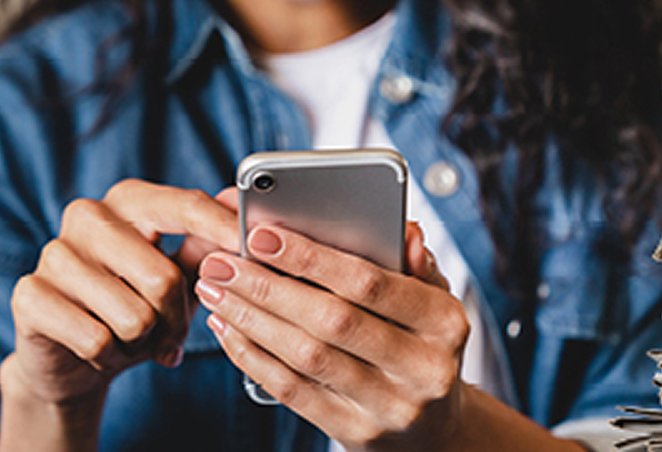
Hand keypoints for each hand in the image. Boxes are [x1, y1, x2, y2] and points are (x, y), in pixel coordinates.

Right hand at [1, 181, 239, 405]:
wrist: (74, 356)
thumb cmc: (137, 304)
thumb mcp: (180, 273)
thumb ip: (209, 242)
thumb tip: (241, 205)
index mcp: (130, 200)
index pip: (186, 206)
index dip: (223, 229)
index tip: (252, 246)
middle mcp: (88, 216)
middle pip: (164, 277)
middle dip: (177, 318)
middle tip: (172, 333)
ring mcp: (54, 253)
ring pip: (133, 316)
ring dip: (144, 341)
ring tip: (134, 338)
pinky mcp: (29, 295)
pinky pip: (97, 339)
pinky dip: (110, 356)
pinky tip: (103, 349)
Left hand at [196, 221, 468, 450]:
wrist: (433, 428)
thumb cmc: (423, 344)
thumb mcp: (434, 300)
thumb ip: (415, 263)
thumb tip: (404, 230)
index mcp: (445, 323)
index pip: (372, 283)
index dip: (313, 259)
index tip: (262, 235)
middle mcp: (423, 368)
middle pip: (332, 321)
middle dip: (268, 287)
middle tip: (222, 264)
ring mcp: (389, 406)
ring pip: (307, 357)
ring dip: (252, 320)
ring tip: (216, 291)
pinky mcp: (355, 432)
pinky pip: (293, 391)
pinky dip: (253, 357)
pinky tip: (230, 330)